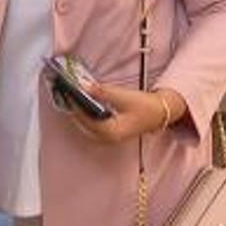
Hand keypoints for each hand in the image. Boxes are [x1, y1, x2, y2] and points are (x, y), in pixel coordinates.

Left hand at [65, 85, 184, 143]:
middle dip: (74, 108)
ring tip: (71, 96)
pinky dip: (85, 114)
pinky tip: (83, 103)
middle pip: (82, 123)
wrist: (159, 112)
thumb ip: (101, 92)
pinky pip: (91, 124)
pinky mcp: (109, 132)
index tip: (66, 92)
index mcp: (110, 132)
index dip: (74, 105)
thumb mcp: (122, 96)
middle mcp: (107, 138)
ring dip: (78, 111)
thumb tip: (83, 86)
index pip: (85, 118)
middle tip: (65, 93)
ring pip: (85, 124)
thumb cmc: (144, 106)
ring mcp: (107, 137)